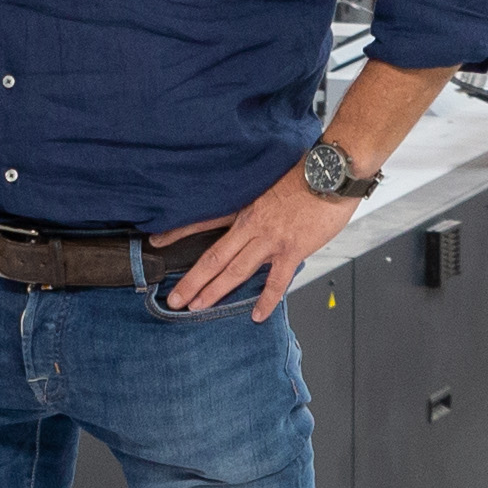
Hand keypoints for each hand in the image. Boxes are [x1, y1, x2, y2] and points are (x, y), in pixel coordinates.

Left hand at [162, 174, 356, 320]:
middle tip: (174, 299)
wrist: (331, 173)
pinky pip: (276, 282)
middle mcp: (252, 225)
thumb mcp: (270, 181)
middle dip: (191, 280)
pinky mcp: (292, 250)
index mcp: (244, 207)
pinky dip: (266, 300)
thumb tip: (253, 211)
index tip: (156, 242)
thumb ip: (258, 200)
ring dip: (215, 291)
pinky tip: (256, 315)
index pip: (203, 221)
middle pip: (214, 256)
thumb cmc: (306, 173)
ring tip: (198, 307)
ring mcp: (270, 240)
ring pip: (235, 270)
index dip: (178, 232)